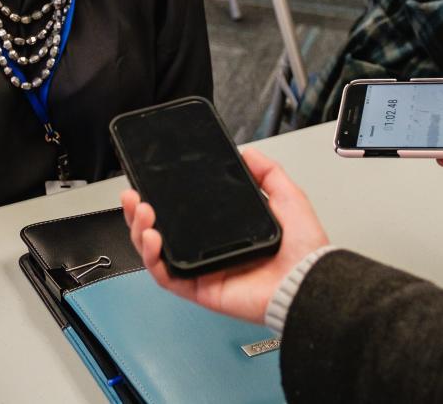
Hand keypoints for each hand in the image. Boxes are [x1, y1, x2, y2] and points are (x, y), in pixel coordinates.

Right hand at [120, 148, 328, 325]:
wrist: (309, 280)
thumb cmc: (303, 250)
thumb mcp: (287, 196)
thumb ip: (268, 172)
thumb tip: (248, 152)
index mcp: (224, 229)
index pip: (182, 213)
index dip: (161, 198)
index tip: (148, 182)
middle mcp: (208, 250)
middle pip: (160, 232)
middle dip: (139, 213)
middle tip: (134, 196)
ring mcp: (202, 270)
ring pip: (156, 254)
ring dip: (140, 232)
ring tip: (142, 213)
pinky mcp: (200, 289)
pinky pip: (167, 278)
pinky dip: (153, 260)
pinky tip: (153, 240)